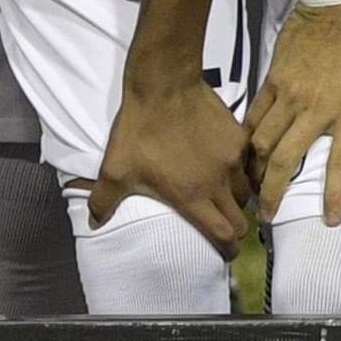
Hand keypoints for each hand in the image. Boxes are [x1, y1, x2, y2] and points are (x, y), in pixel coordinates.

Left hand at [92, 66, 250, 242]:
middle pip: (240, 219)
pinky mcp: (238, 138)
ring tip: (223, 196)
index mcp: (192, 197)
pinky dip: (238, 171)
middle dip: (235, 229)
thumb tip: (94, 223)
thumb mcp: (114, 169)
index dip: (227, 250)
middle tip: (225, 229)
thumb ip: (104, 201)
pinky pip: (245, 163)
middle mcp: (218, 183)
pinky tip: (224, 165)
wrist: (165, 85)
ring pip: (245, 191)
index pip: (222, 234)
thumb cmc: (139, 130)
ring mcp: (232, 160)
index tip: (226, 254)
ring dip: (236, 200)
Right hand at [243, 0, 340, 223]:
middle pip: (286, 160)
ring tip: (254, 186)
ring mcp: (291, 93)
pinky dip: (248, 137)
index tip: (329, 222)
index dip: (334, 196)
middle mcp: (316, 108)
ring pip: (263, 141)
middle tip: (266, 215)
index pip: (340, 164)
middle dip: (272, 192)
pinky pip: (254, 115)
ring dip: (256, 168)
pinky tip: (246, 151)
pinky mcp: (274, 78)